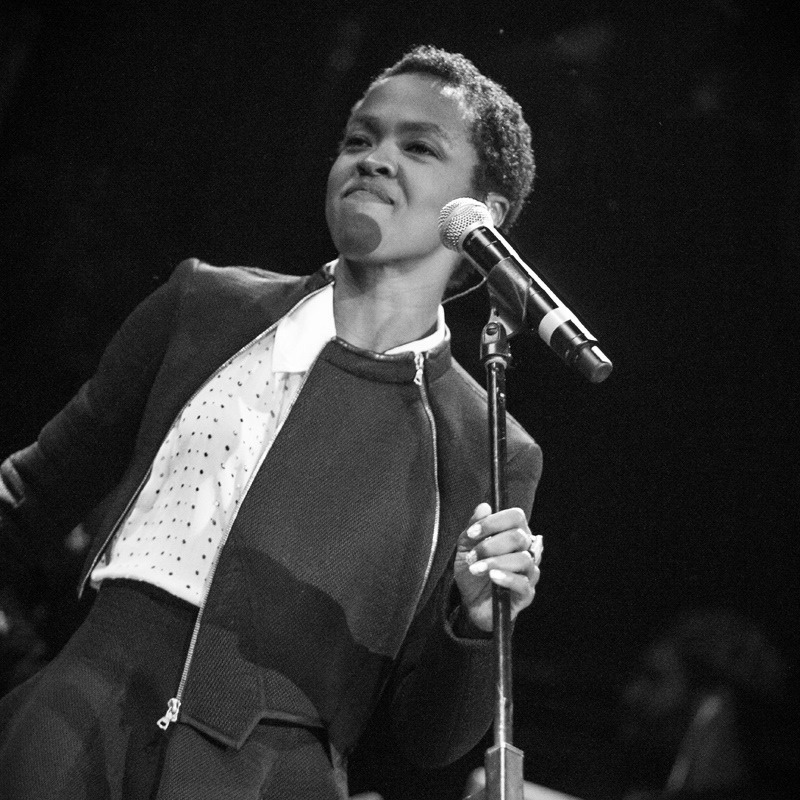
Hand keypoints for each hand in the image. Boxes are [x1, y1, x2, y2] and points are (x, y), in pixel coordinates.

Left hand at [453, 502, 541, 632]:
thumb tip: (484, 507)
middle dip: (490, 545)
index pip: (516, 517)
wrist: (471, 602)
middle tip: (472, 557)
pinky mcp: (527, 593)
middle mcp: (527, 550)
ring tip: (476, 569)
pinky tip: (492, 577)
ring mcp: (529, 572)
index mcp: (515, 534)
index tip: (472, 533)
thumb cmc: (472, 571)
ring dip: (495, 562)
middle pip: (518, 537)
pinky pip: (523, 583)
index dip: (493, 522)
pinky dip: (506, 577)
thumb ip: (474, 527)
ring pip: (522, 559)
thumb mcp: (466, 547)